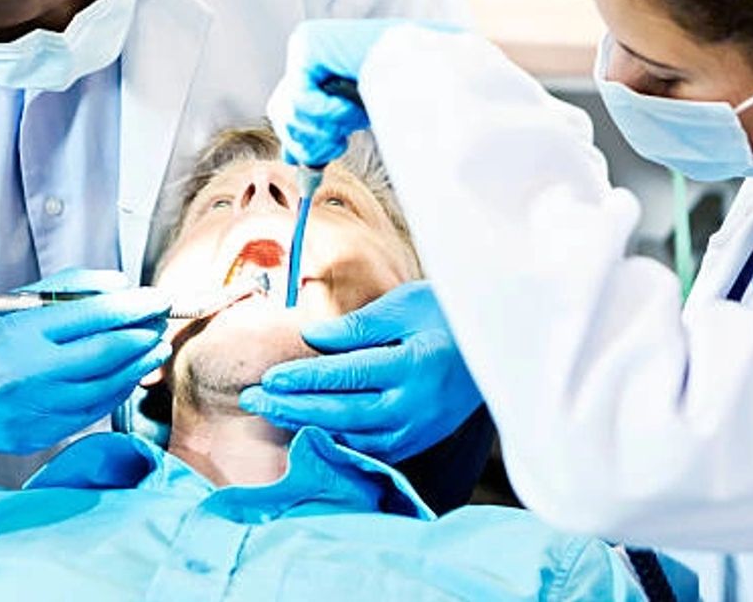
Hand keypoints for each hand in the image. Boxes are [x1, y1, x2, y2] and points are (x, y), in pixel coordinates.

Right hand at [0, 269, 171, 459]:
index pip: (92, 316)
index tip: (159, 297)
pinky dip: (116, 391)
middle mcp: (26, 374)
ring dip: (137, 365)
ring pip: (105, 387)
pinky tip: (127, 374)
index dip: (134, 306)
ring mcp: (32, 410)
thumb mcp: (8, 303)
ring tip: (154, 346)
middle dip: (143, 334)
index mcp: (17, 334)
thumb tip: (119, 285)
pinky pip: (91, 413)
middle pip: (106, 354)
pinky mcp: (37, 437)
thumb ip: (66, 289)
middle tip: (163, 320)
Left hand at [239, 282, 481, 462]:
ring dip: (307, 425)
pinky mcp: (417, 441)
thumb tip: (312, 338)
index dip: (305, 378)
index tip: (269, 377)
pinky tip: (306, 428)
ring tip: (270, 413)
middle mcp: (415, 405)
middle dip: (293, 407)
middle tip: (252, 400)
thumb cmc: (449, 316)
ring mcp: (417, 429)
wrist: (499, 349)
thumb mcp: (407, 305)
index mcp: (414, 366)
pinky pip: (368, 447)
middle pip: (343, 413)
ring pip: (352, 435)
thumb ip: (359, 325)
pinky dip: (334, 439)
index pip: (348, 376)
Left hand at [266, 19, 462, 166]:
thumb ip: (320, 132)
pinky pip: (299, 95)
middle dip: (310, 142)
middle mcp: (304, 54)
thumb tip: (290, 157)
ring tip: (353, 119)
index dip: (303, 144)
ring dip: (323, 127)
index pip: (285, 115)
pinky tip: (348, 107)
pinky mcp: (308, 43)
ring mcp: (303, 45)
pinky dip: (325, 112)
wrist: (427, 63)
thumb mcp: (352, 120)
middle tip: (340, 145)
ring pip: (287, 110)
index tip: (327, 158)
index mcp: (314, 70)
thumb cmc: (399, 91)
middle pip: (280, 115)